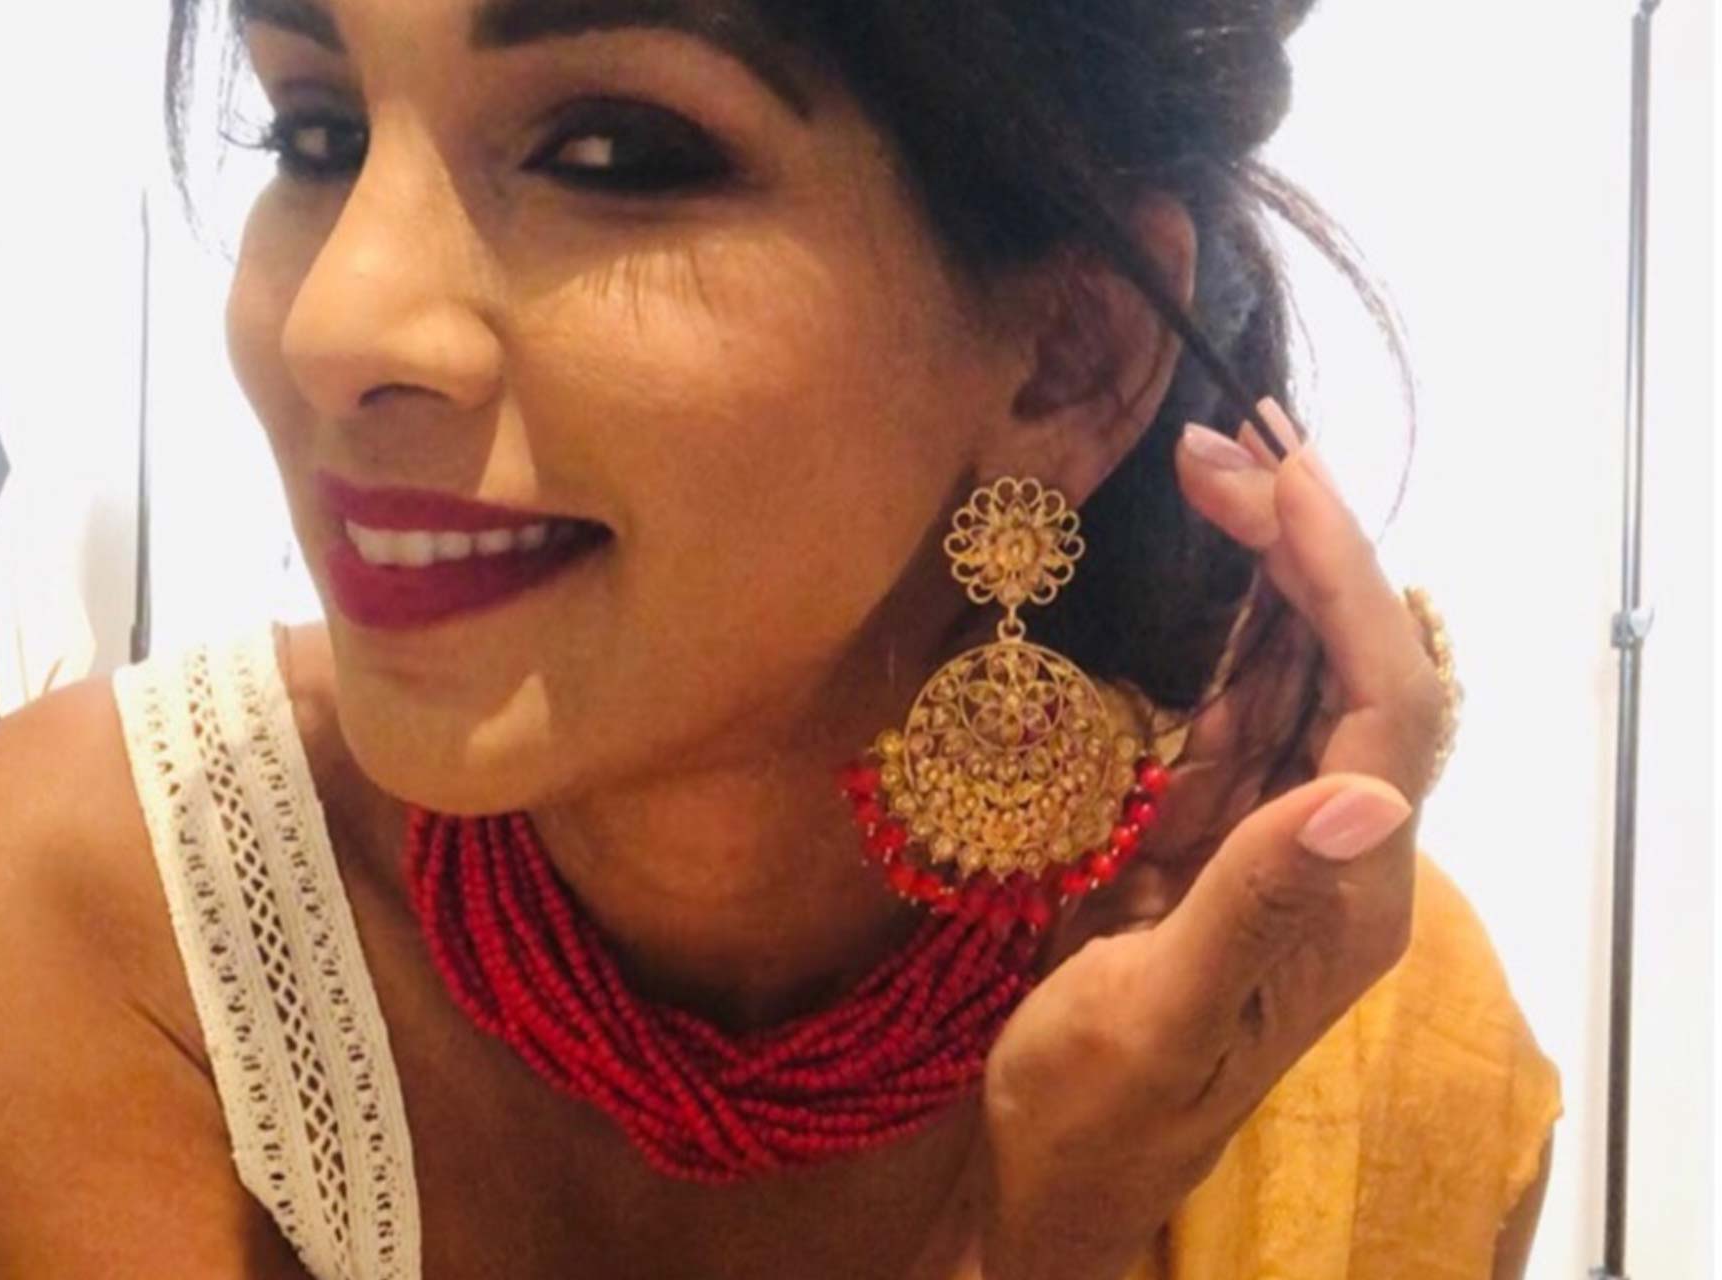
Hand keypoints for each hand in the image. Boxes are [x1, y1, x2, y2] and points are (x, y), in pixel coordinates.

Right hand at [974, 400, 1448, 1279]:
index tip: (1286, 481)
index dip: (1346, 586)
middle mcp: (1333, 854)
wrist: (1054, 1172)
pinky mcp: (1215, 839)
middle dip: (1307, 550)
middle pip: (1354, 672)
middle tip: (1223, 451)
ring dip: (1274, 574)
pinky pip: (1244, 717)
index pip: (1384, 709)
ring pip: (1302, 681)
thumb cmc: (1101, 1109)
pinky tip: (1220, 573)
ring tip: (1224, 471)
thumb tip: (1361, 793)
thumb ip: (1254, 902)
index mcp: (1346, 897)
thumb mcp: (1165, 1017)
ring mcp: (1273, 840)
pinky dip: (1234, 634)